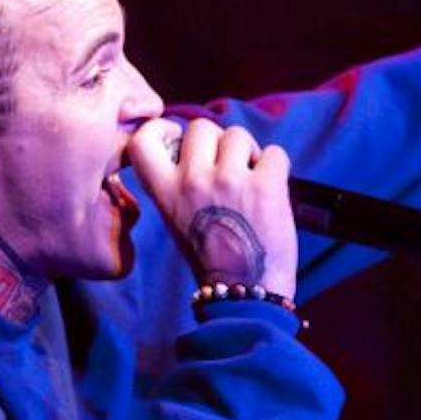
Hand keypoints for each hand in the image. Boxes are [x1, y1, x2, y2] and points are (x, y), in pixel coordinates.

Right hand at [126, 118, 298, 296]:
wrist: (245, 292)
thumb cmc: (213, 259)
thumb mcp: (178, 220)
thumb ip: (181, 184)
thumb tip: (198, 150)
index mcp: (165, 191)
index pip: (144, 139)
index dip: (162, 128)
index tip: (177, 138)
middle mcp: (192, 180)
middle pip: (201, 127)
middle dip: (217, 142)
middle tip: (228, 168)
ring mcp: (229, 180)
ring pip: (238, 135)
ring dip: (248, 154)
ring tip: (251, 182)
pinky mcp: (264, 185)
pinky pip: (274, 153)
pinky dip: (276, 167)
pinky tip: (271, 190)